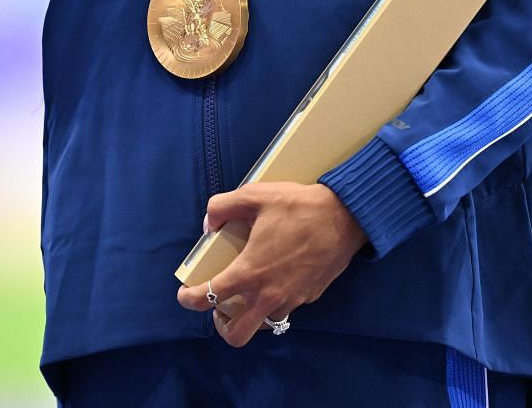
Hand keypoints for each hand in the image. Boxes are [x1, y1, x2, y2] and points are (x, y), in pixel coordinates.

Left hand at [175, 182, 368, 347]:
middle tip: (221, 307)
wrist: (346, 216)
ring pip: (264, 323)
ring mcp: (292, 300)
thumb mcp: (255, 195)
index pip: (209, 298)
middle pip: (237, 335)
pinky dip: (276, 300)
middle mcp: (269, 294)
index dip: (189, 300)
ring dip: (252, 314)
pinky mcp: (310, 297)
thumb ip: (222, 206)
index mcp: (250, 272)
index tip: (185, 295)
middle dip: (222, 326)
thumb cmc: (298, 206)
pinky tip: (279, 277)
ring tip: (250, 292)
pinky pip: (287, 307)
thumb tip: (208, 224)